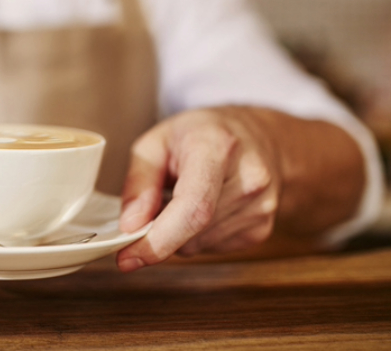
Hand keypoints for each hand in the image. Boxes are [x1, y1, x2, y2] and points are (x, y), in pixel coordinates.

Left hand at [116, 107, 282, 271]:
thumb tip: (130, 225)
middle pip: (191, 231)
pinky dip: (195, 235)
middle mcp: (249, 178)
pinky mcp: (262, 229)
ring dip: (177, 233)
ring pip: (197, 245)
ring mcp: (261, 207)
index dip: (159, 239)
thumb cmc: (202, 134)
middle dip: (157, 232)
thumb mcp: (156, 141)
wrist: (259, 136)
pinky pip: (212, 248)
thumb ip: (139, 181)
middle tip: (150, 207)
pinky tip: (203, 207)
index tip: (128, 255)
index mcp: (218, 147)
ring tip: (183, 196)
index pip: (194, 207)